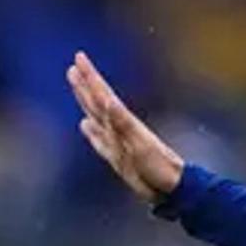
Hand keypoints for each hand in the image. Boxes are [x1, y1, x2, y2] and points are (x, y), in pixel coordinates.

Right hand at [66, 51, 183, 202]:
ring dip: (85, 100)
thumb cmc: (158, 166)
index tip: (79, 57)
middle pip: (97, 100)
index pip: (102, 94)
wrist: (170, 188)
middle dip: (85, 83)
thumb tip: (107, 101)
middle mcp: (118, 128)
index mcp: (123, 122)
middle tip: (74, 64)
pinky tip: (84, 124)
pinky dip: (90, 130)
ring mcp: (117, 140)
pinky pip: (98, 138)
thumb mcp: (139, 144)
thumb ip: (122, 123)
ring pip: (95, 115)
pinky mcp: (116, 155)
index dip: (90, 76)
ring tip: (77, 85)